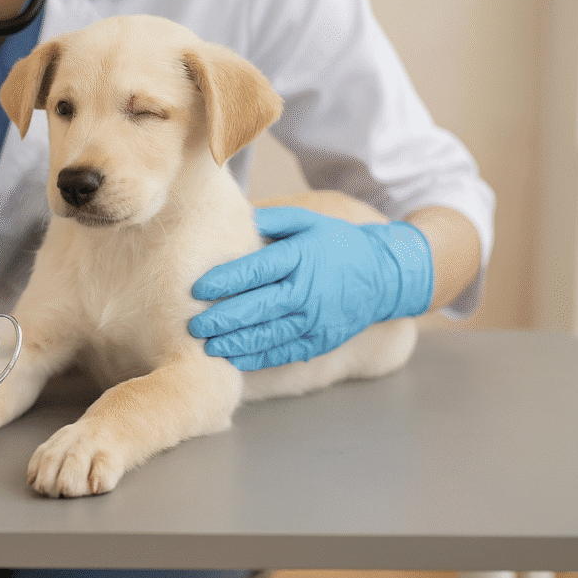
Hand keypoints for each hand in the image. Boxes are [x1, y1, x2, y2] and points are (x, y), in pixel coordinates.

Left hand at [189, 206, 431, 370]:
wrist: (384, 276)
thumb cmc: (337, 244)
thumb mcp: (309, 222)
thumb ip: (272, 221)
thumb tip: (236, 219)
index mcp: (301, 257)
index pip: (256, 270)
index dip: (224, 280)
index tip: (196, 289)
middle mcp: (308, 290)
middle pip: (258, 307)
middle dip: (222, 319)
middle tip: (193, 325)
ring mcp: (315, 319)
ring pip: (268, 335)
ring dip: (235, 342)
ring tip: (207, 346)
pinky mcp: (321, 340)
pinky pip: (284, 352)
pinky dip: (258, 357)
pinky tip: (234, 358)